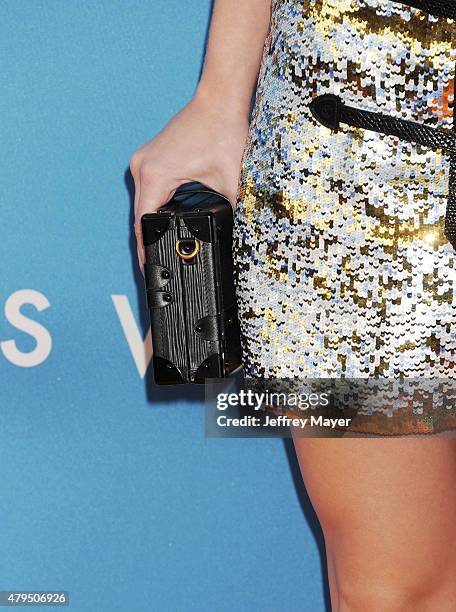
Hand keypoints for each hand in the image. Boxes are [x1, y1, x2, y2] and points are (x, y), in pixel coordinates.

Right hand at [130, 94, 249, 273]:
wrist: (220, 100)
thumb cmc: (223, 131)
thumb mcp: (230, 182)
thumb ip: (231, 212)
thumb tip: (236, 235)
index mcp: (156, 175)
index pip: (143, 223)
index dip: (145, 249)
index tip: (147, 267)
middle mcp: (143, 167)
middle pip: (140, 215)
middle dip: (148, 241)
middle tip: (156, 264)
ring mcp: (145, 161)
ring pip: (143, 203)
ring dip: (151, 223)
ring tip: (159, 246)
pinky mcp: (151, 157)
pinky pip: (148, 189)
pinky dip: (155, 206)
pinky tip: (164, 219)